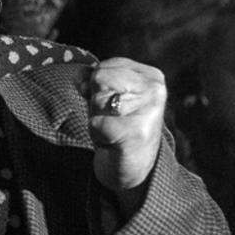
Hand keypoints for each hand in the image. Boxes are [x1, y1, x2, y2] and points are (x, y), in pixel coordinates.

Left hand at [84, 57, 166, 201]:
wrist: (133, 167)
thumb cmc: (117, 127)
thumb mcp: (106, 97)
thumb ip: (92, 81)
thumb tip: (80, 75)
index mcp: (151, 76)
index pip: (105, 66)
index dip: (96, 86)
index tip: (112, 105)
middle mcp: (155, 90)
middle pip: (100, 79)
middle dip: (95, 101)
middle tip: (110, 119)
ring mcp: (148, 111)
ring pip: (97, 101)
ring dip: (96, 119)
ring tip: (112, 130)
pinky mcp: (136, 133)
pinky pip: (96, 124)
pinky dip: (97, 135)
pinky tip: (112, 142)